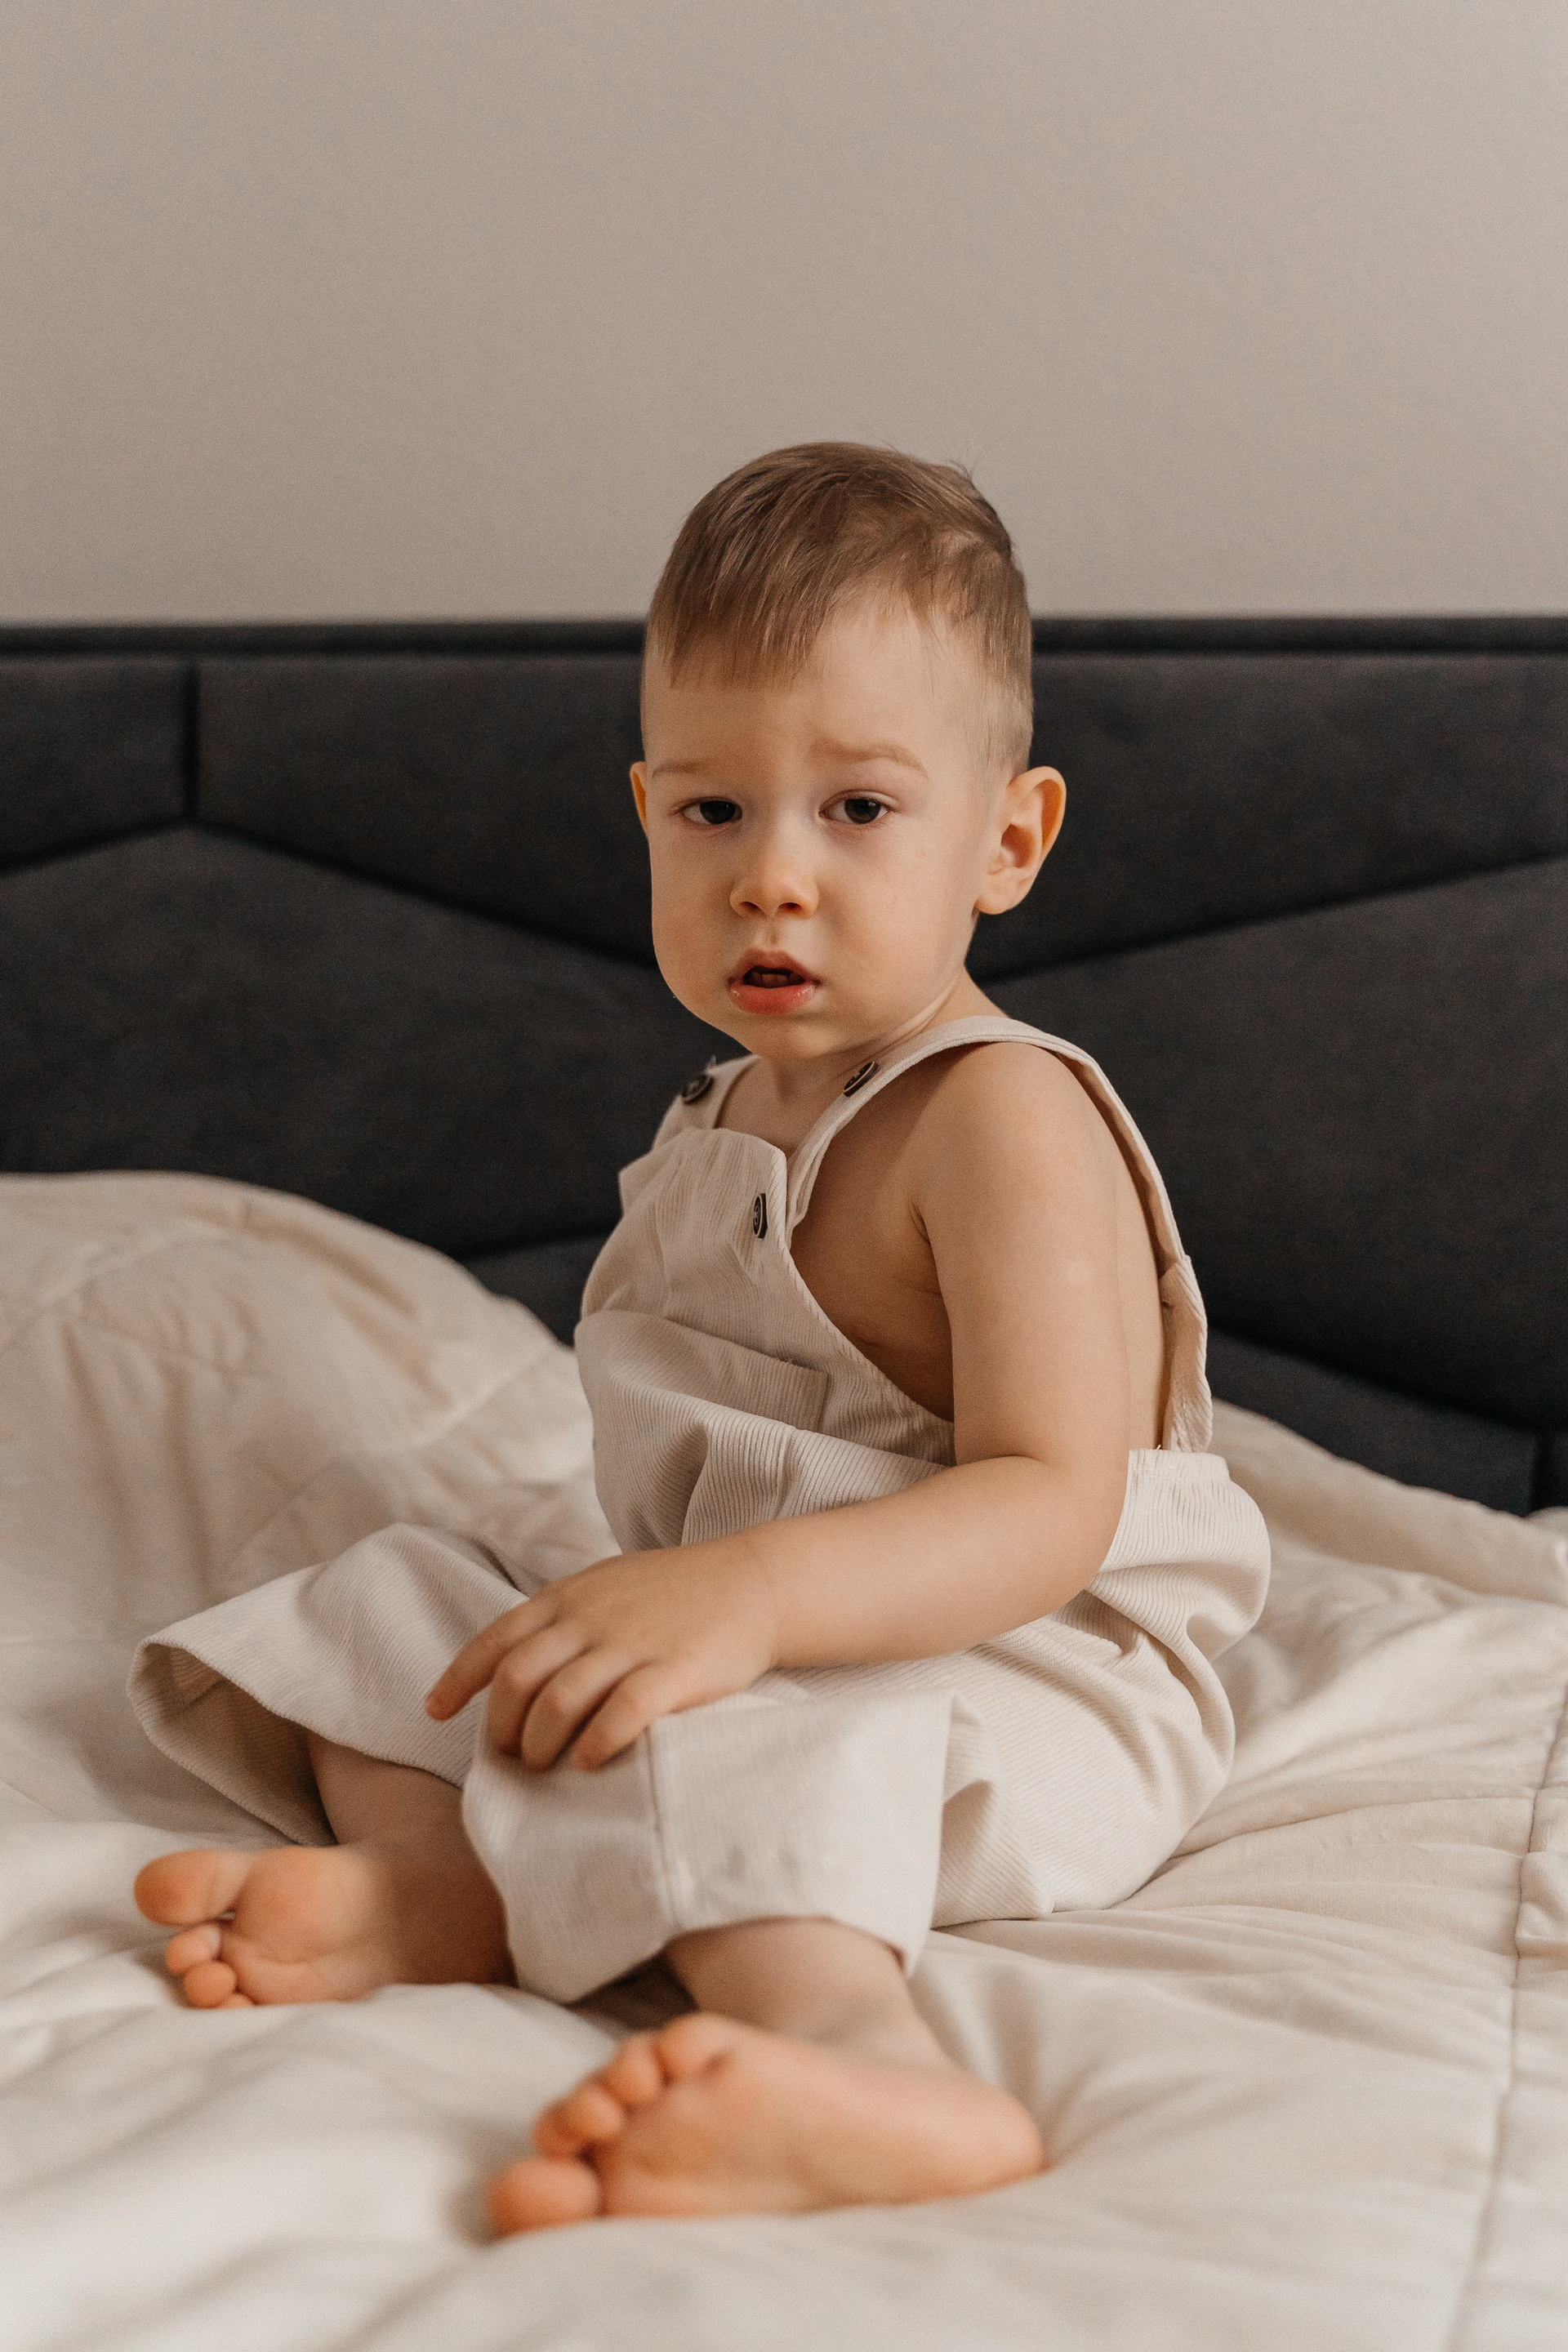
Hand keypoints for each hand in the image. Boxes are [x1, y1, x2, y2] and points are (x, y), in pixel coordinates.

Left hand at [424, 1544, 777, 1769]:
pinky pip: (622, 1711)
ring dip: (541, 1743)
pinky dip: (595, 1741)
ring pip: (560, 1699)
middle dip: (502, 1726)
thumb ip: (561, 1616)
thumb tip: (511, 1662)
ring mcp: (633, 1643)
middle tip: (510, 1756)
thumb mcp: (606, 1585)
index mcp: (569, 1597)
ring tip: (545, 1765)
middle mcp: (592, 1618)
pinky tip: (587, 1761)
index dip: (460, 1679)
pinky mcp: (675, 1671)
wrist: (754, 1582)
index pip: (497, 1640)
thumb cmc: (675, 1592)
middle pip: (519, 1678)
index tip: (435, 1713)